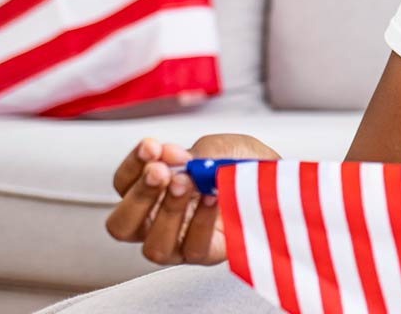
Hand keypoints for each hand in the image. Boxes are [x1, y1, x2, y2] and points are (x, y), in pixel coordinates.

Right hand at [104, 134, 279, 264]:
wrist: (277, 179)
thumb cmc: (241, 164)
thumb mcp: (218, 148)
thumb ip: (194, 154)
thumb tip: (174, 158)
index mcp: (153, 190)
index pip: (123, 184)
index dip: (132, 165)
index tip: (151, 146)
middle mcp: (157, 222)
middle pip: (122, 225)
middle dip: (139, 195)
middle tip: (161, 171)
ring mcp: (179, 243)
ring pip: (154, 247)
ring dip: (168, 212)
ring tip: (187, 184)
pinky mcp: (206, 255)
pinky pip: (194, 248)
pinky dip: (202, 221)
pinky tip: (213, 197)